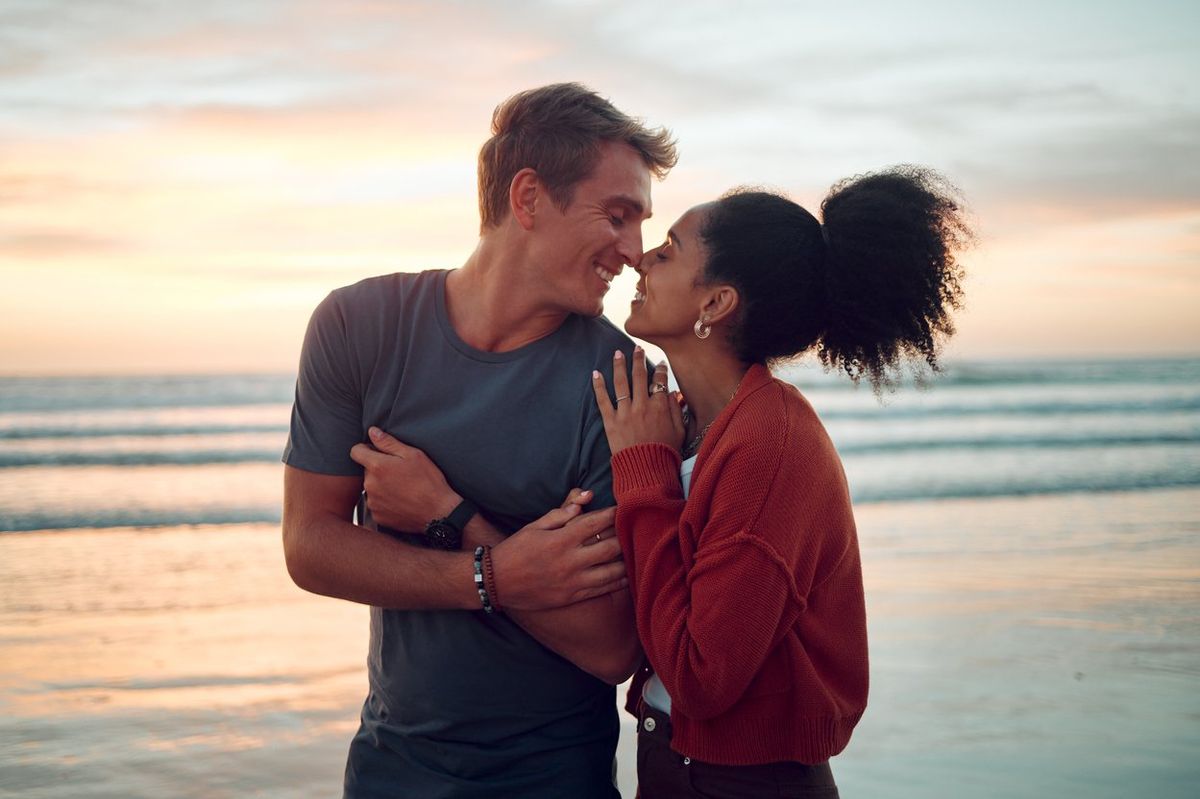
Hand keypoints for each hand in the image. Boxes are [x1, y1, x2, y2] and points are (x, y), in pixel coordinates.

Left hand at [349, 427, 460, 531]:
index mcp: (377, 467)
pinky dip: (385, 501)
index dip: (366, 449)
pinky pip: (376, 503)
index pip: (356, 451)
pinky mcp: (377, 516)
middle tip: (400, 473)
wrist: (438, 513)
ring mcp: (372, 502)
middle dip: (379, 469)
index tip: (378, 452)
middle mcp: (370, 485)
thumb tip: (372, 432)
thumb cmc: (429, 481)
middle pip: (366, 470)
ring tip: (403, 488)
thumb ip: (389, 442)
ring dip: (381, 485)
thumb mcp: (413, 455)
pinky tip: (401, 501)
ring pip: (371, 487)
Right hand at [490, 504, 626, 610]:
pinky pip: (602, 590)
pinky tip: (628, 575)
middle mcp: (570, 561)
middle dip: (625, 536)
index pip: (595, 523)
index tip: (624, 508)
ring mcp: (572, 582)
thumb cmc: (516, 549)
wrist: (497, 582)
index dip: (613, 514)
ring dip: (627, 560)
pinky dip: (618, 581)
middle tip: (635, 529)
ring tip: (637, 552)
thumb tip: (585, 498)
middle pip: (609, 547)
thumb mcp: (535, 526)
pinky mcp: (572, 597)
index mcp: (560, 539)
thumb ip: (562, 513)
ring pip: (611, 571)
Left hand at [591, 348, 684, 455]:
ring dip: (619, 365)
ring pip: (622, 383)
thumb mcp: (679, 432)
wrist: (646, 471)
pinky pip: (603, 400)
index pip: (660, 382)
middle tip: (637, 348)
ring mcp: (625, 413)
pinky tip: (596, 373)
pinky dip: (599, 386)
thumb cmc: (665, 454)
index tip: (660, 364)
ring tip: (617, 353)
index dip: (660, 370)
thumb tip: (672, 395)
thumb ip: (676, 411)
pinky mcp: (611, 422)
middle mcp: (642, 406)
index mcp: (660, 407)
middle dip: (639, 359)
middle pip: (640, 376)